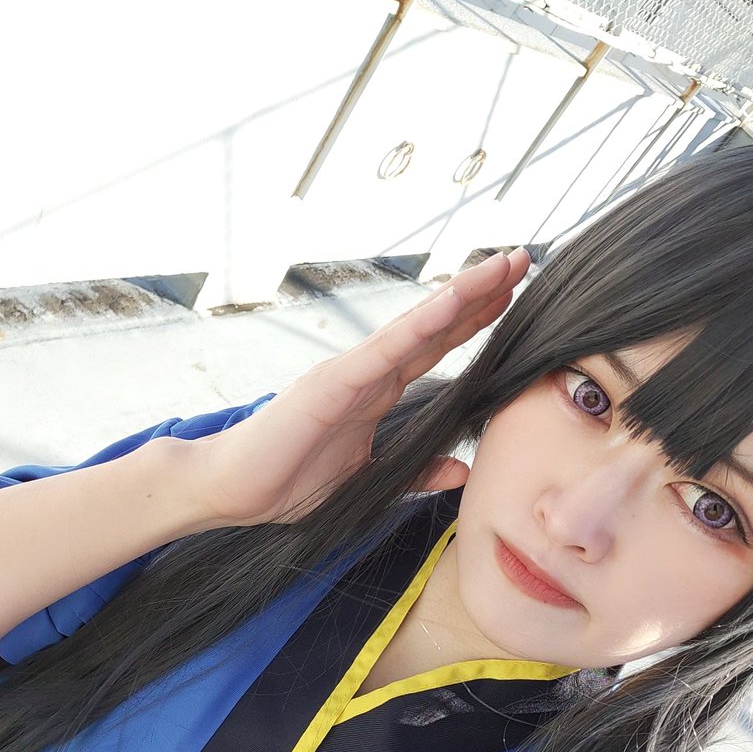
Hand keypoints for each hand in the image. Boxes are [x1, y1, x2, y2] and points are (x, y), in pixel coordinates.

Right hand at [189, 248, 530, 527]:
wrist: (231, 491)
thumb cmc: (288, 481)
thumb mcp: (371, 481)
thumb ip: (416, 471)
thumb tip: (461, 472)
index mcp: (377, 392)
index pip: (436, 348)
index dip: (475, 321)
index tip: (515, 297)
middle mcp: (368, 373)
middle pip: (435, 326)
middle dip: (480, 294)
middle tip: (521, 260)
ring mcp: (351, 373)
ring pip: (416, 327)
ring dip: (461, 295)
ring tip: (500, 267)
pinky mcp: (331, 385)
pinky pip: (384, 351)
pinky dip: (419, 324)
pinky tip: (452, 300)